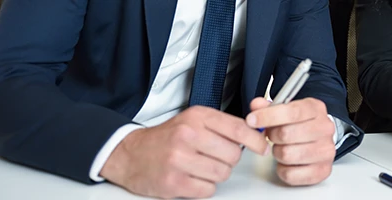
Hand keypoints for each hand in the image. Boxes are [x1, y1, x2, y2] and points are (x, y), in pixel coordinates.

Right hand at [100, 106, 268, 198]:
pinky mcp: (173, 181)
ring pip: (222, 173)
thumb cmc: (167, 138)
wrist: (130, 154)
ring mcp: (179, 159)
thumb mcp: (193, 121)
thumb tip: (256, 133)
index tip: (261, 147)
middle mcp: (188, 135)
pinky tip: (191, 177)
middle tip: (214, 157)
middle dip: (228, 159)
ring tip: (200, 167)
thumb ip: (223, 126)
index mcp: (196, 117)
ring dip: (216, 174)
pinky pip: (208, 190)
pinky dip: (203, 187)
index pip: (238, 129)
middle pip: (233, 155)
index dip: (255, 140)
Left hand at [246, 97, 336, 185]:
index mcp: (316, 109)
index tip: (252, 120)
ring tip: (281, 148)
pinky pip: (290, 173)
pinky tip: (287, 162)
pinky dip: (282, 169)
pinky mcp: (322, 171)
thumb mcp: (286, 110)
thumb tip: (256, 105)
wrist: (319, 141)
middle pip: (286, 134)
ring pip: (286, 154)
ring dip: (277, 153)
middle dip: (272, 136)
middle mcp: (325, 129)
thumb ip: (269, 107)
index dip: (268, 116)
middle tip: (272, 136)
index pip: (291, 112)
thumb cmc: (301, 125)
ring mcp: (326, 151)